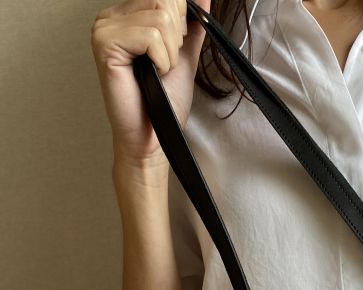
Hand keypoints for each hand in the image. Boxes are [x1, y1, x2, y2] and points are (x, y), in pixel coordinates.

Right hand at [91, 0, 208, 168]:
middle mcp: (111, 17)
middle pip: (162, 1)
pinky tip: (150, 74)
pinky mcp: (105, 43)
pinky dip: (161, 59)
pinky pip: (150, 36)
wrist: (152, 137)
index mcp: (127, 16)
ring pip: (159, 17)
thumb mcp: (184, 56)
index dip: (180, 22)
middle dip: (176, 39)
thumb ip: (192, 26)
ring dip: (169, 52)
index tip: (171, 51)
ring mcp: (104, 28)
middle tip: (162, 66)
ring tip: (156, 71)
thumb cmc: (164, 103)